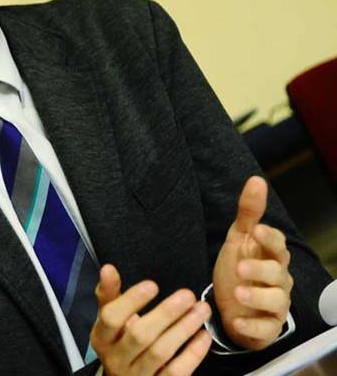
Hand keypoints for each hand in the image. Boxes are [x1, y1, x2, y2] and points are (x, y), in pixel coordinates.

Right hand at [91, 264, 211, 374]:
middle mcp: (116, 359)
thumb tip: (108, 268)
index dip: (131, 301)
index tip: (152, 285)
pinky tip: (204, 335)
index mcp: (101, 338)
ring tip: (201, 309)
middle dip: (166, 313)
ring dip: (184, 328)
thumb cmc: (120, 342)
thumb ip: (109, 294)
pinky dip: (193, 353)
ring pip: (161, 352)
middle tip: (187, 295)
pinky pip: (177, 371)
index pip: (111, 318)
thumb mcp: (111, 320)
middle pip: (139, 335)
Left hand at [213, 176, 292, 349]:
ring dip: (257, 297)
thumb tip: (256, 179)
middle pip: (278, 274)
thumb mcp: (239, 239)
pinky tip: (237, 322)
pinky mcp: (266, 328)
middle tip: (240, 267)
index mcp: (270, 257)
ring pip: (276, 301)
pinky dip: (252, 327)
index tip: (258, 230)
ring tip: (238, 293)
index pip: (277, 245)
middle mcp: (278, 281)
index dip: (270, 238)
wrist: (231, 307)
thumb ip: (248, 212)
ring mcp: (275, 306)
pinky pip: (265, 330)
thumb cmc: (238, 269)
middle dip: (261, 270)